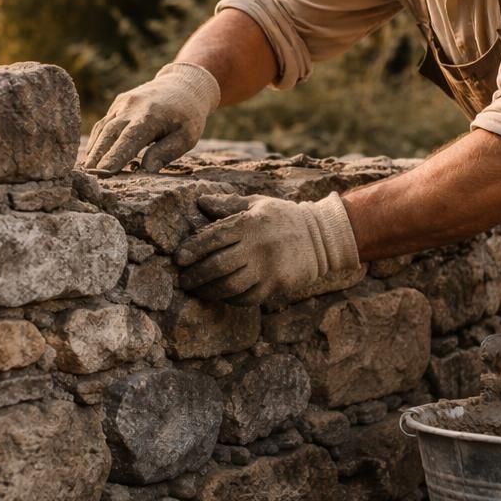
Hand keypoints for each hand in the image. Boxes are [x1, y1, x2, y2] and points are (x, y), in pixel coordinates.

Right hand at [80, 62, 220, 173]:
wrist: (183, 85)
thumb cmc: (187, 116)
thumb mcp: (187, 136)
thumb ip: (166, 152)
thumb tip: (146, 170)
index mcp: (151, 116)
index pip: (129, 139)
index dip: (115, 156)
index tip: (104, 173)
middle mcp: (132, 107)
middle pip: (110, 133)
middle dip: (98, 156)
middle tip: (89, 177)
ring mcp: (123, 103)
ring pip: (103, 128)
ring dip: (94, 149)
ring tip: (86, 170)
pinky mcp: (118, 103)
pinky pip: (104, 123)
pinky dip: (97, 139)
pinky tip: (92, 155)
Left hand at [174, 192, 360, 304]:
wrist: (322, 237)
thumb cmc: (283, 217)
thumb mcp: (257, 203)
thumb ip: (228, 205)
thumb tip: (200, 201)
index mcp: (249, 223)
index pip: (213, 237)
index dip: (192, 249)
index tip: (178, 259)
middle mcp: (257, 246)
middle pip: (217, 265)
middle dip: (196, 275)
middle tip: (184, 280)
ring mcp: (268, 268)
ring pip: (230, 285)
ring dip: (209, 290)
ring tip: (198, 290)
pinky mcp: (277, 285)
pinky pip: (247, 297)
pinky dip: (231, 299)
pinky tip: (222, 295)